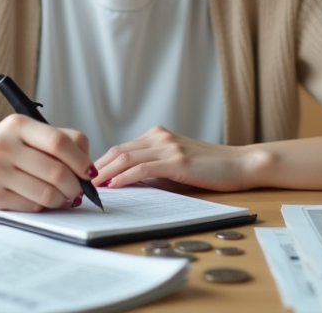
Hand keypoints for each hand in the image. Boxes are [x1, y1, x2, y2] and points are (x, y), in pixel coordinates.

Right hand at [0, 115, 95, 211]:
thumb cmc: (3, 145)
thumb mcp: (26, 131)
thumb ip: (59, 140)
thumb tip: (88, 166)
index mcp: (18, 125)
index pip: (59, 143)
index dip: (80, 160)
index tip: (88, 171)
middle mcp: (4, 146)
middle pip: (56, 171)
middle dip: (74, 185)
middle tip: (78, 190)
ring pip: (46, 193)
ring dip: (62, 199)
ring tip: (62, 197)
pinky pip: (30, 206)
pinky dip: (42, 206)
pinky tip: (40, 200)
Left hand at [92, 126, 251, 191]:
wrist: (240, 164)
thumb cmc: (210, 169)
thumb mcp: (176, 166)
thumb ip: (152, 170)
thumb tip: (124, 183)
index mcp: (157, 135)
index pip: (120, 148)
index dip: (101, 163)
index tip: (87, 178)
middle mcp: (160, 136)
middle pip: (118, 150)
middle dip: (97, 168)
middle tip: (81, 183)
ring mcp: (168, 146)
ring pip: (126, 157)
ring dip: (105, 173)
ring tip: (91, 186)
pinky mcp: (176, 160)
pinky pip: (142, 168)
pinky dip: (124, 177)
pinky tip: (114, 186)